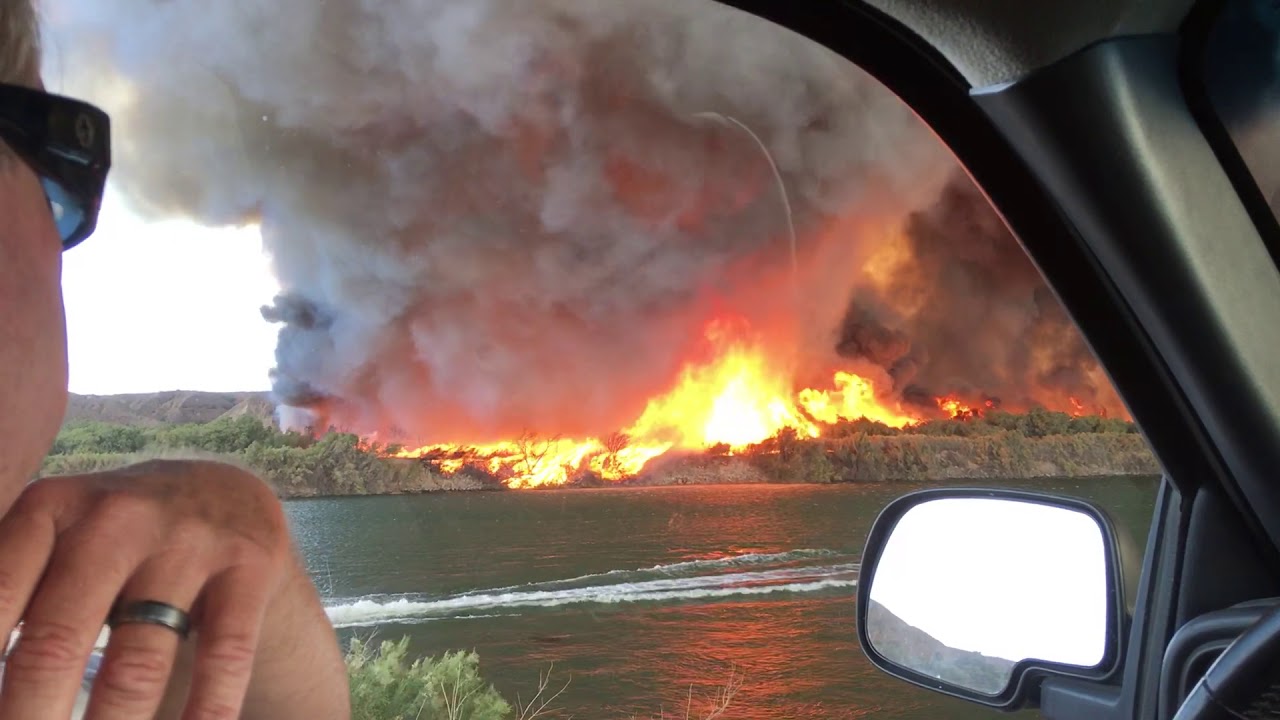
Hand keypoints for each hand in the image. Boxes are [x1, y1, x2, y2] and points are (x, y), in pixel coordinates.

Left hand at [0, 459, 334, 718]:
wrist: (227, 493)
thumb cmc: (113, 539)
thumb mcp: (54, 535)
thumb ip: (9, 588)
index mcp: (51, 507)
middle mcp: (118, 516)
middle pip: (56, 643)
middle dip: (30, 716)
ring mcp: (191, 539)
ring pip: (137, 663)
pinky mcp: (252, 565)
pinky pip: (224, 657)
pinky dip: (202, 712)